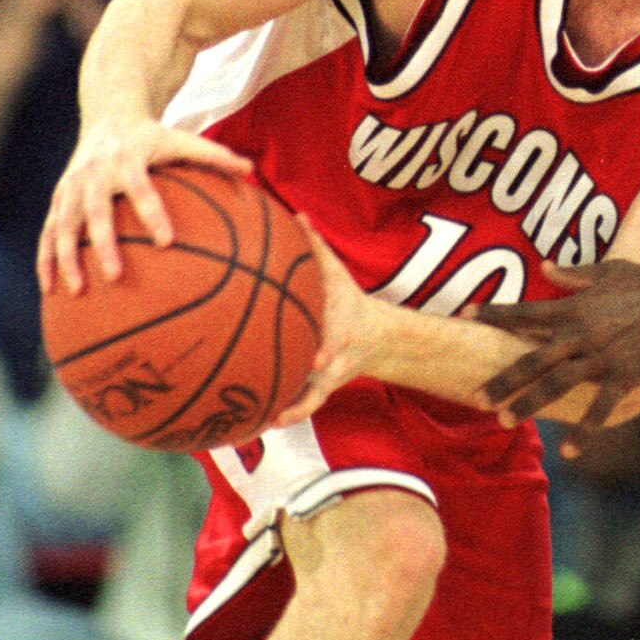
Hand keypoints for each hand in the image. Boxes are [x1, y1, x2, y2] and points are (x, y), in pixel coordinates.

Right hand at [39, 124, 252, 294]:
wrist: (109, 113)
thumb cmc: (152, 136)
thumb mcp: (181, 138)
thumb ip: (215, 155)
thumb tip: (252, 170)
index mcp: (128, 160)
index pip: (141, 188)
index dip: (152, 213)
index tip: (167, 241)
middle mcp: (95, 173)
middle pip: (96, 211)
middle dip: (103, 244)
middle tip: (116, 276)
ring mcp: (72, 186)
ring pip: (63, 224)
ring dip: (67, 257)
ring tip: (78, 290)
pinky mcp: (59, 197)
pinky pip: (47, 231)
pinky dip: (46, 259)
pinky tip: (51, 290)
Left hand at [272, 220, 380, 426]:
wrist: (376, 336)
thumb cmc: (347, 300)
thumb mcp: (336, 272)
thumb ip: (315, 246)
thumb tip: (296, 214)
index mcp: (339, 324)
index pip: (335, 337)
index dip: (327, 348)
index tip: (317, 358)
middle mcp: (336, 354)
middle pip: (323, 372)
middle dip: (310, 382)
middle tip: (282, 386)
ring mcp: (331, 376)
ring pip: (312, 395)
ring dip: (291, 407)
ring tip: (262, 418)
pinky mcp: (323, 389)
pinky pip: (306, 406)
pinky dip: (289, 415)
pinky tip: (264, 424)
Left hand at [475, 258, 639, 455]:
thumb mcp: (608, 270)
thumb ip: (573, 273)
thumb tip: (545, 266)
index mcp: (574, 308)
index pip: (525, 311)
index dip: (494, 314)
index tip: (465, 314)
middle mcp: (581, 334)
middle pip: (532, 358)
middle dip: (503, 378)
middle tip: (475, 397)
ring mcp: (602, 357)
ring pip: (557, 384)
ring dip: (529, 403)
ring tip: (505, 420)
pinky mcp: (625, 376)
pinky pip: (600, 408)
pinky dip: (583, 431)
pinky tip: (568, 452)